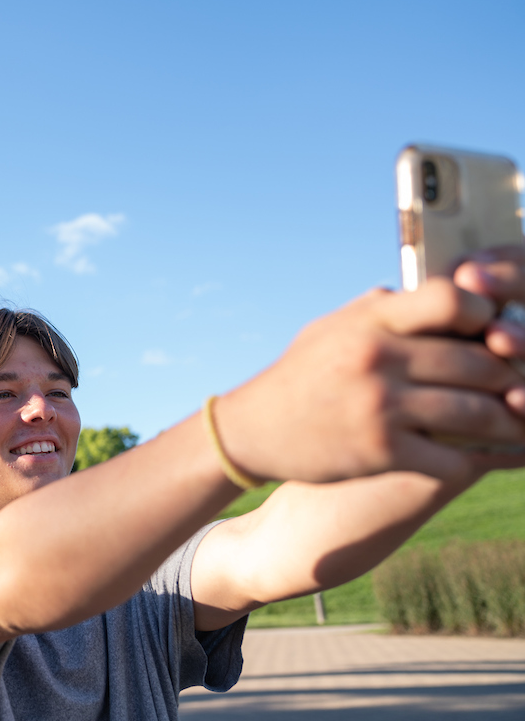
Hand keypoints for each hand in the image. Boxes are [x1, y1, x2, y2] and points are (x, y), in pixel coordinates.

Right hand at [217, 266, 524, 483]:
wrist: (254, 429)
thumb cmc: (303, 374)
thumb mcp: (333, 326)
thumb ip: (383, 308)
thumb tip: (438, 290)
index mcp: (370, 321)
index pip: (452, 299)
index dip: (485, 315)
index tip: (492, 333)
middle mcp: (376, 358)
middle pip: (478, 362)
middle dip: (509, 377)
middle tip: (519, 387)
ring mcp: (379, 406)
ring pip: (476, 412)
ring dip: (504, 423)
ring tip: (513, 425)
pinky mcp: (379, 451)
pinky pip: (451, 458)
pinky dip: (472, 461)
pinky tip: (477, 459)